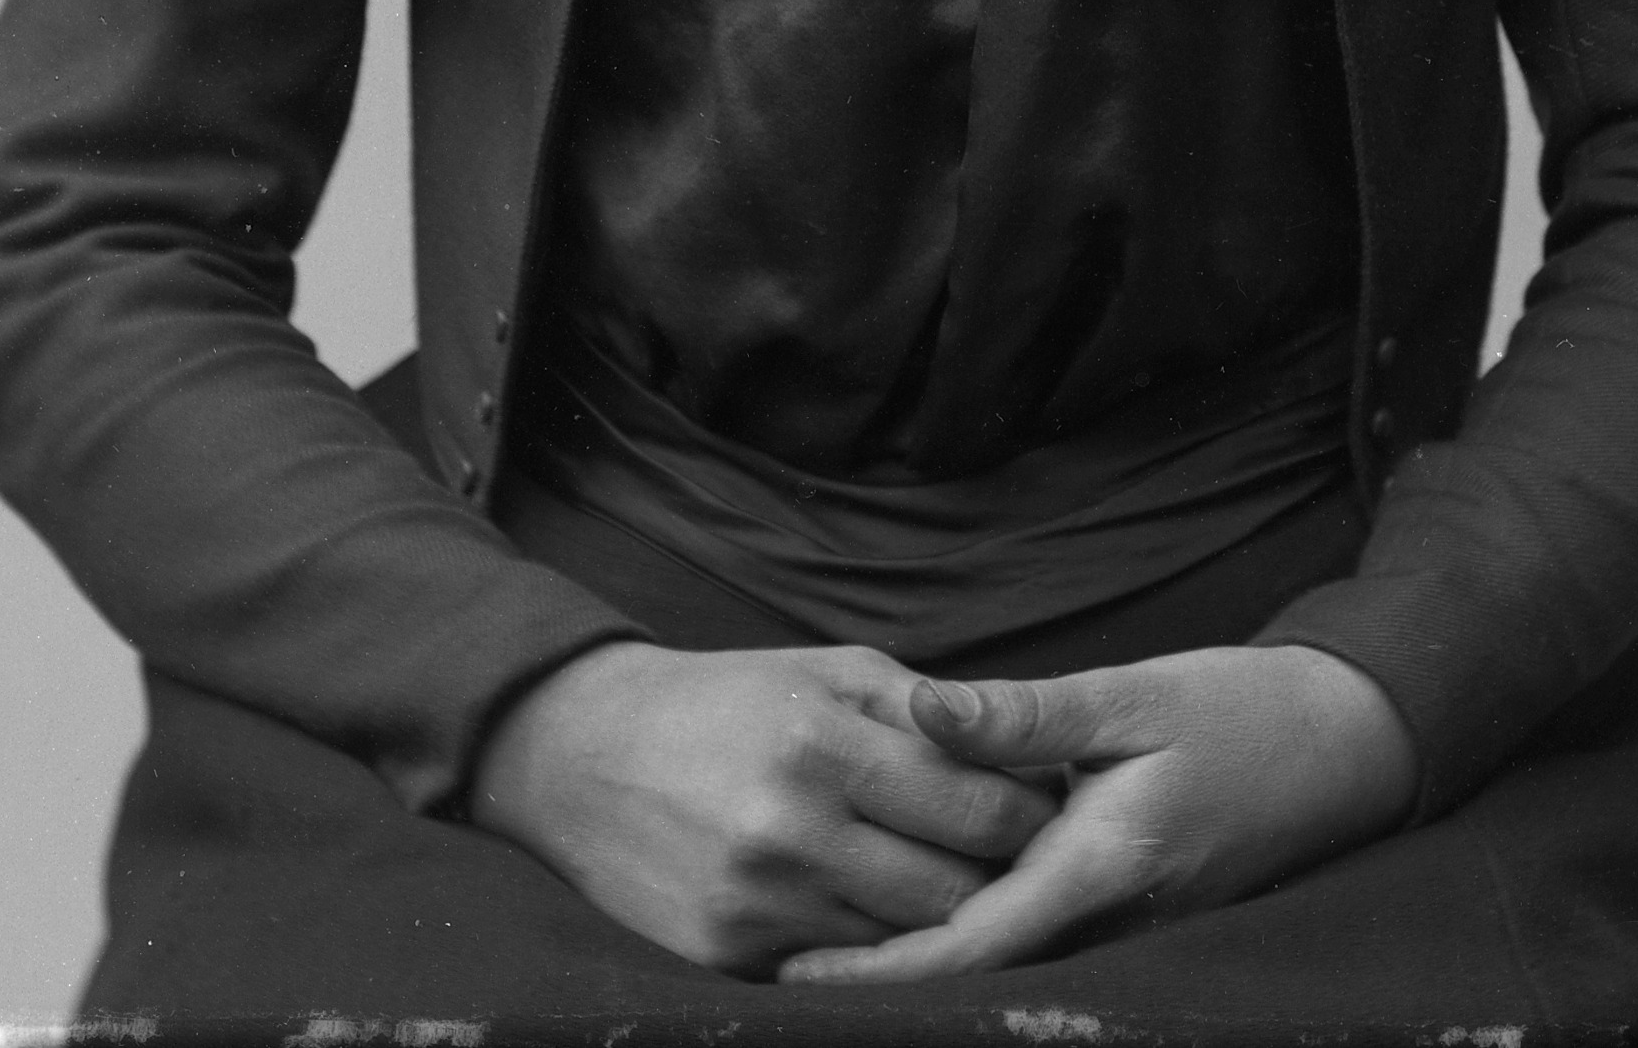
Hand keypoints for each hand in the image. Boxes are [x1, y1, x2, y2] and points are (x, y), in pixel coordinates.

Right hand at [468, 637, 1062, 973]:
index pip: (973, 805)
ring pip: (905, 942)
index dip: (1028, 814)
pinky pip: (843, 967)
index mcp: (822, 743)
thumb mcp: (825, 671)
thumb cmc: (726, 700)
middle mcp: (792, 831)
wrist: (585, 757)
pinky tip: (891, 911)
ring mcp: (761, 904)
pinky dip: (879, 946)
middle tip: (1027, 860)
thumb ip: (924, 709)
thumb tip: (1025, 740)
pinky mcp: (733, 958)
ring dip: (945, 920)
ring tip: (965, 883)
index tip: (1052, 808)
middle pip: (951, 890)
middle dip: (1000, 877)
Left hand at [775, 642, 1420, 984]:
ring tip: (821, 939)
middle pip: (976, 969)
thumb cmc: (1243, 712)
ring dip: (921, 955)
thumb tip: (921, 709)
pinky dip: (972, 928)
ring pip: (1004, 958)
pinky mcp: (1135, 910)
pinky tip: (920, 899)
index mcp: (1102, 868)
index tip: (794, 974)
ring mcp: (1125, 925)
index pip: (968, 948)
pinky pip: (1037, 934)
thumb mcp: (1134, 698)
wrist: (1348, 748)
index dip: (878, 972)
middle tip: (777, 962)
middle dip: (882, 976)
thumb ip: (1026, 716)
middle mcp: (1110, 918)